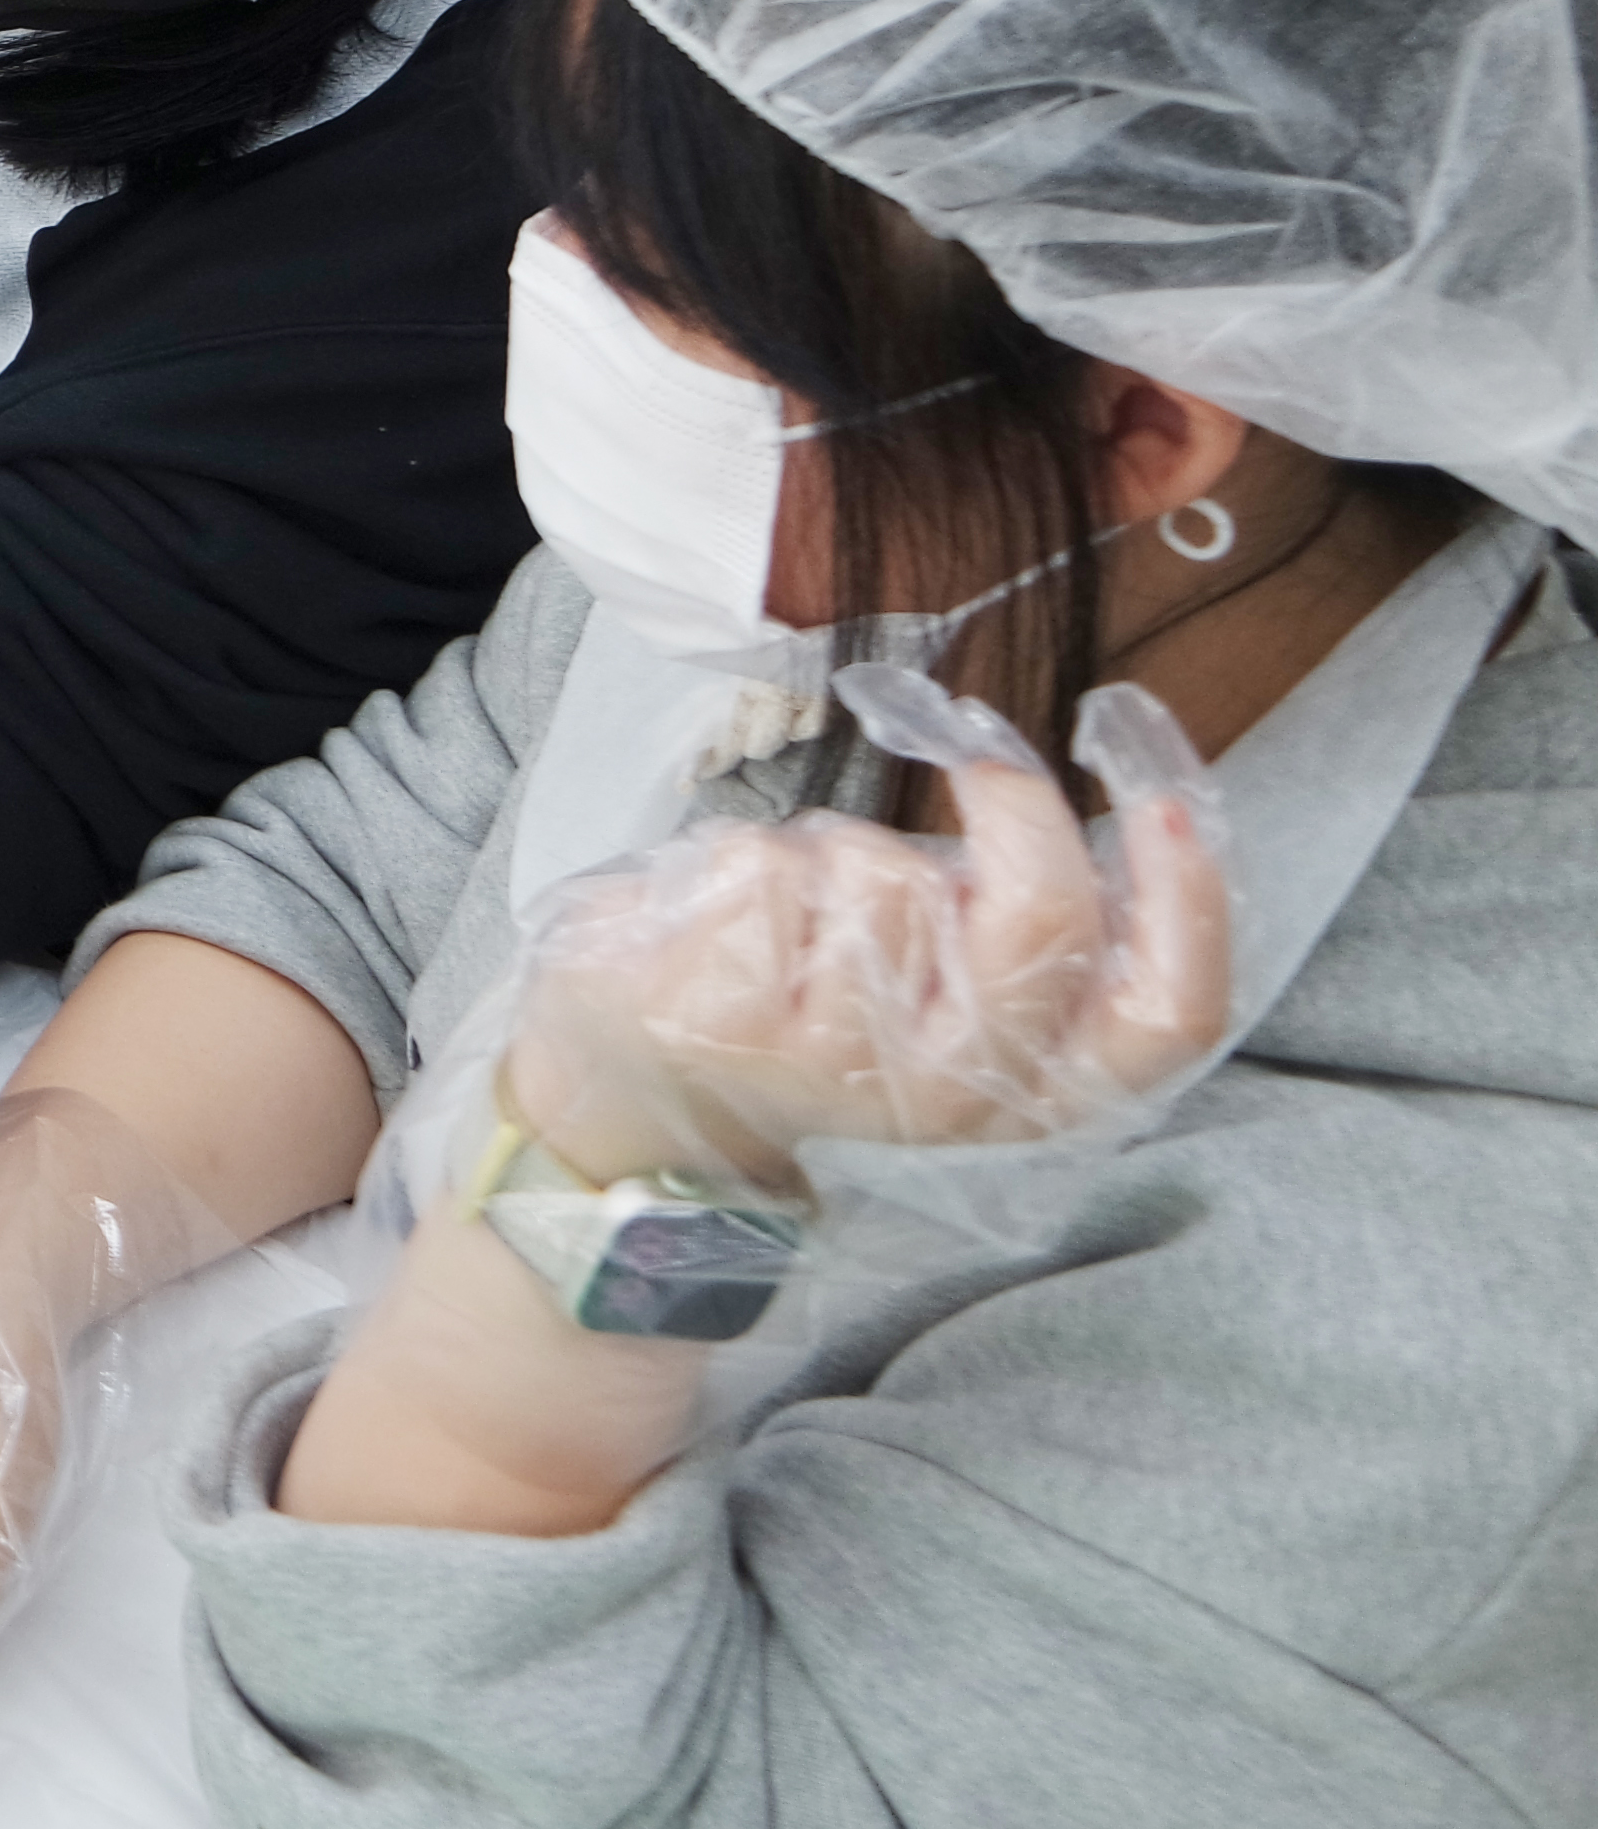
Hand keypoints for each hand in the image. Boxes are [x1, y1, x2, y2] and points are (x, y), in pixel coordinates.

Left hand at [503, 682, 1232, 1199]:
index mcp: (1030, 1088)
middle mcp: (949, 1092)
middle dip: (1015, 800)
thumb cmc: (808, 999)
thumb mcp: (938, 977)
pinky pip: (768, 872)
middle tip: (971, 736)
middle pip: (1041, 918)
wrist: (638, 1085)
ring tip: (791, 912)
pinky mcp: (721, 1020)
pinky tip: (712, 922)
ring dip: (836, 850)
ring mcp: (833, 1063)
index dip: (1191, 900)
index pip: (1168, 1015)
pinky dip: (742, 859)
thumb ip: (1008, 913)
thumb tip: (1028, 770)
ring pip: (886, 875)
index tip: (1169, 793)